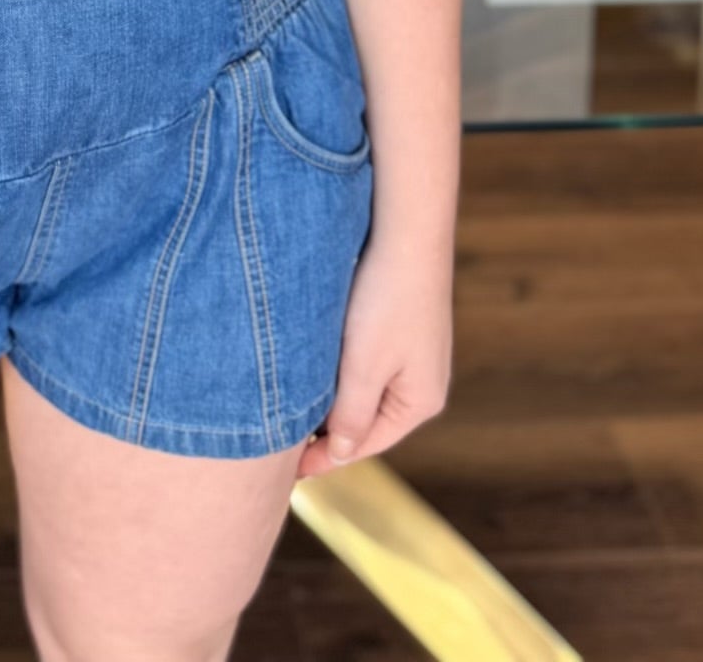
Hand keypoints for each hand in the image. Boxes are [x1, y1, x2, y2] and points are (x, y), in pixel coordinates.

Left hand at [297, 227, 451, 477]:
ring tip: (290, 406)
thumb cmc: (386, 299)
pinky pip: (366, 363)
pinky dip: (339, 370)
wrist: (407, 231)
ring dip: (330, 398)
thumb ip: (350, 415)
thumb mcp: (363, 366)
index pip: (364, 444)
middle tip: (280, 440)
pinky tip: (313, 364)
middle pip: (365, 420)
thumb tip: (338, 454)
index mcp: (420, 402)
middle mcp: (422, 382)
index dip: (322, 457)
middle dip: (326, 430)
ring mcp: (413, 354)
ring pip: (362, 390)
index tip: (284, 470)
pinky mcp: (401, 327)